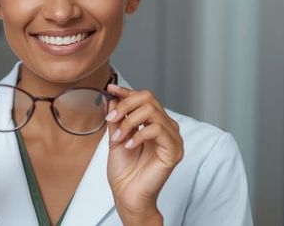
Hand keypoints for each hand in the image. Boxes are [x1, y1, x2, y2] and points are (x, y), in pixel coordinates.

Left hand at [105, 84, 183, 223]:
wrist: (127, 195)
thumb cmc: (124, 171)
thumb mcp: (116, 137)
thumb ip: (116, 118)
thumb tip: (113, 97)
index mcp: (154, 123)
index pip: (144, 98)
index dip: (126, 91)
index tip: (110, 89)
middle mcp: (166, 127)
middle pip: (149, 98)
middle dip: (125, 105)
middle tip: (111, 119)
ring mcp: (172, 138)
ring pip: (152, 111)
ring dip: (129, 122)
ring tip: (118, 138)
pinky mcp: (174, 150)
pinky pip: (157, 129)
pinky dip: (138, 134)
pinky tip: (129, 145)